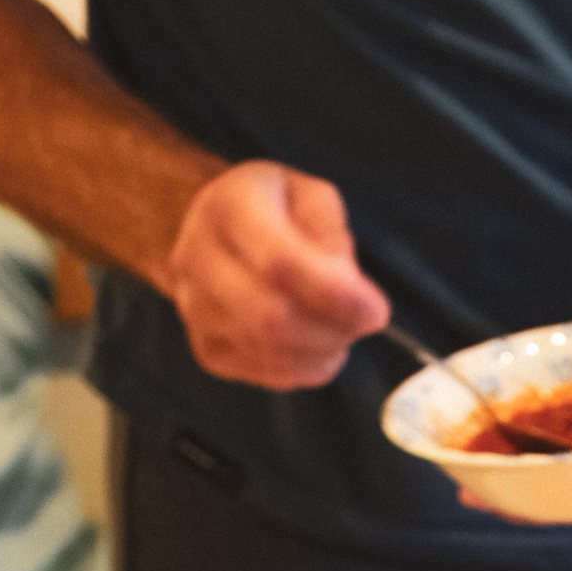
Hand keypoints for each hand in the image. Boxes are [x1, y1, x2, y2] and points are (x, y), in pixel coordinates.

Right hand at [166, 162, 388, 388]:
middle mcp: (198, 258)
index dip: (334, 295)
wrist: (219, 232)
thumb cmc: (273, 210)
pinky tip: (320, 345)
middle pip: (271, 319)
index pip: (279, 261)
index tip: (376, 311)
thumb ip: (330, 232)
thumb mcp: (311, 195)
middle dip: (334, 329)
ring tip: (343, 328)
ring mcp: (195, 308)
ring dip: (325, 350)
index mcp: (227, 207)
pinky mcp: (207, 348)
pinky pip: (268, 375)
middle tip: (365, 321)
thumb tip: (346, 286)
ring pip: (273, 354)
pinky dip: (308, 368)